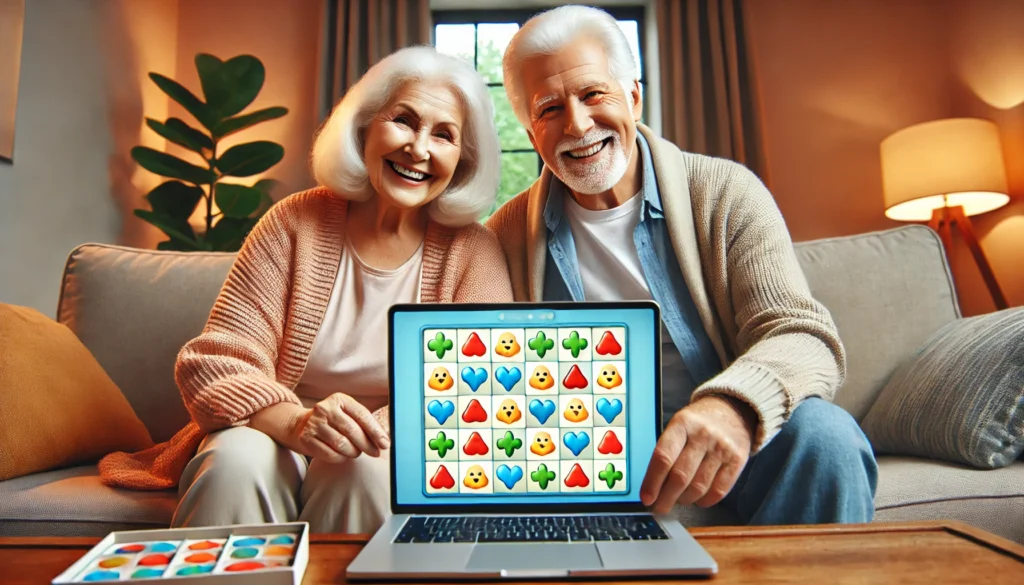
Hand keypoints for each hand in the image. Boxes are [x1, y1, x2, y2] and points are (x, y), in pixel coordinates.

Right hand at [287, 393, 390, 462]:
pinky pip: (330, 454)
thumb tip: (386, 437)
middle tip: (375, 452)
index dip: (375, 431)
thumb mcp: (348, 415)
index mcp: (340, 399)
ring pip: (341, 444)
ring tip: (356, 453)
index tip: (385, 444)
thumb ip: (365, 423)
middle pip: (352, 431)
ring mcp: (314, 423)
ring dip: (353, 452)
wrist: (301, 425)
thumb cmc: (334, 422)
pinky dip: (340, 458)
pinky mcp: (306, 438)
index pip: (362, 415)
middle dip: (367, 444)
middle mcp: (325, 408)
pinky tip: (343, 456)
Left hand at [640, 395, 755, 513]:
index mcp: (682, 424)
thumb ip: (666, 452)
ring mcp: (722, 448)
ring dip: (684, 500)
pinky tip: (697, 498)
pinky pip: (718, 491)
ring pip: (699, 487)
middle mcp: (703, 435)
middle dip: (666, 498)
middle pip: (680, 476)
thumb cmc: (698, 424)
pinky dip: (704, 501)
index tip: (647, 498)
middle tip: (659, 507)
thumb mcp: (678, 426)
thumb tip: (652, 486)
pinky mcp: (737, 461)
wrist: (732, 411)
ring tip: (678, 500)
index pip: (663, 457)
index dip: (652, 482)